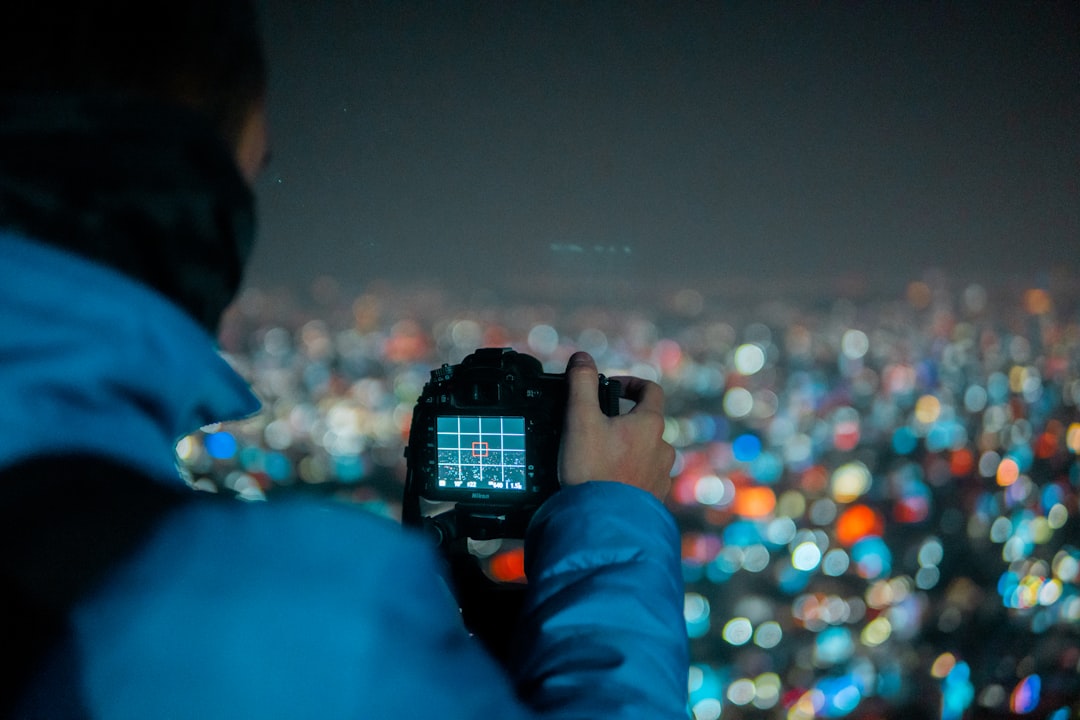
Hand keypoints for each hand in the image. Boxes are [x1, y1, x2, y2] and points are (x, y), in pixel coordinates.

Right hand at [559, 351, 674, 500]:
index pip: (650, 390)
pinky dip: (627, 474)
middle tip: (594, 429)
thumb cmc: (592, 471)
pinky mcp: (653, 499)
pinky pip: (643, 478)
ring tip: (599, 459)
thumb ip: (580, 384)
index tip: (610, 389)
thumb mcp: (579, 419)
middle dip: (622, 421)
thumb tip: (582, 358)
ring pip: (646, 452)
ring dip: (627, 450)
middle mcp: (662, 448)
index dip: (630, 383)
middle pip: (646, 422)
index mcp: (650, 424)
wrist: (602, 524)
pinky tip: (606, 483)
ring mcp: (660, 476)